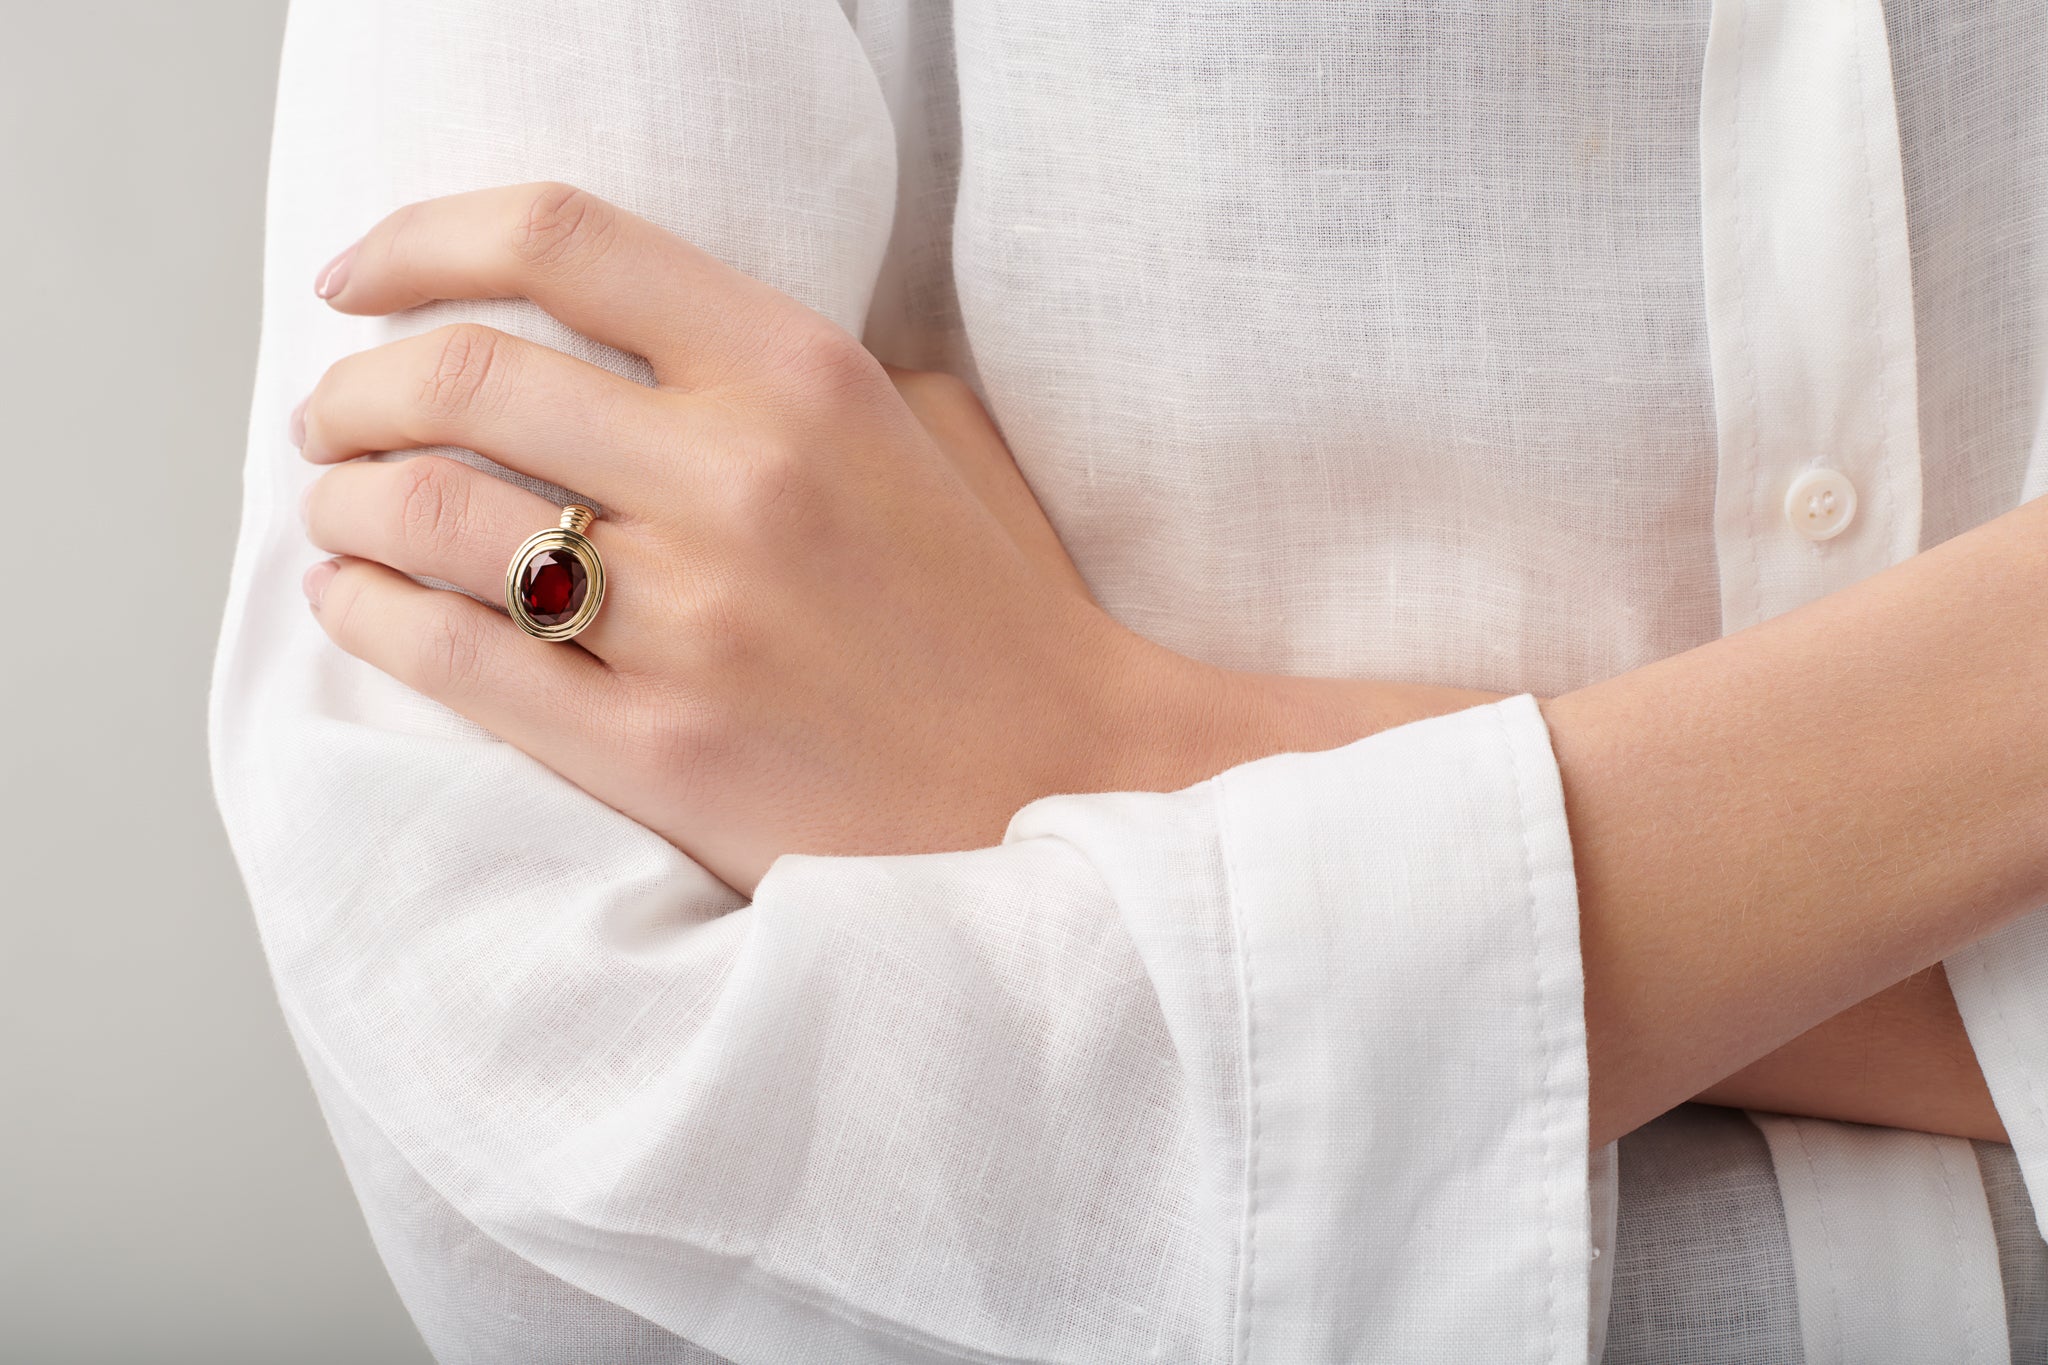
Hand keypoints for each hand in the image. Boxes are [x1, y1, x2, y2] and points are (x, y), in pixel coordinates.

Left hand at [298, 183, 1497, 893]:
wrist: (1071, 783)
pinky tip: (357, 600)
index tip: (361, 281)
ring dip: (348, 500)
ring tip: (341, 508)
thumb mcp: (925, 427)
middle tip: (334, 417)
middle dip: (355, 390)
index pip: (558, 242)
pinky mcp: (662, 751)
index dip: (419, 241)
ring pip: (436, 518)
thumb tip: (617, 334)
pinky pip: (459, 660)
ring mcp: (697, 622)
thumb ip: (779, 359)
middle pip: (460, 378)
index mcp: (802, 374)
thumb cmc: (991, 602)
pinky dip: (371, 615)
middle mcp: (740, 479)